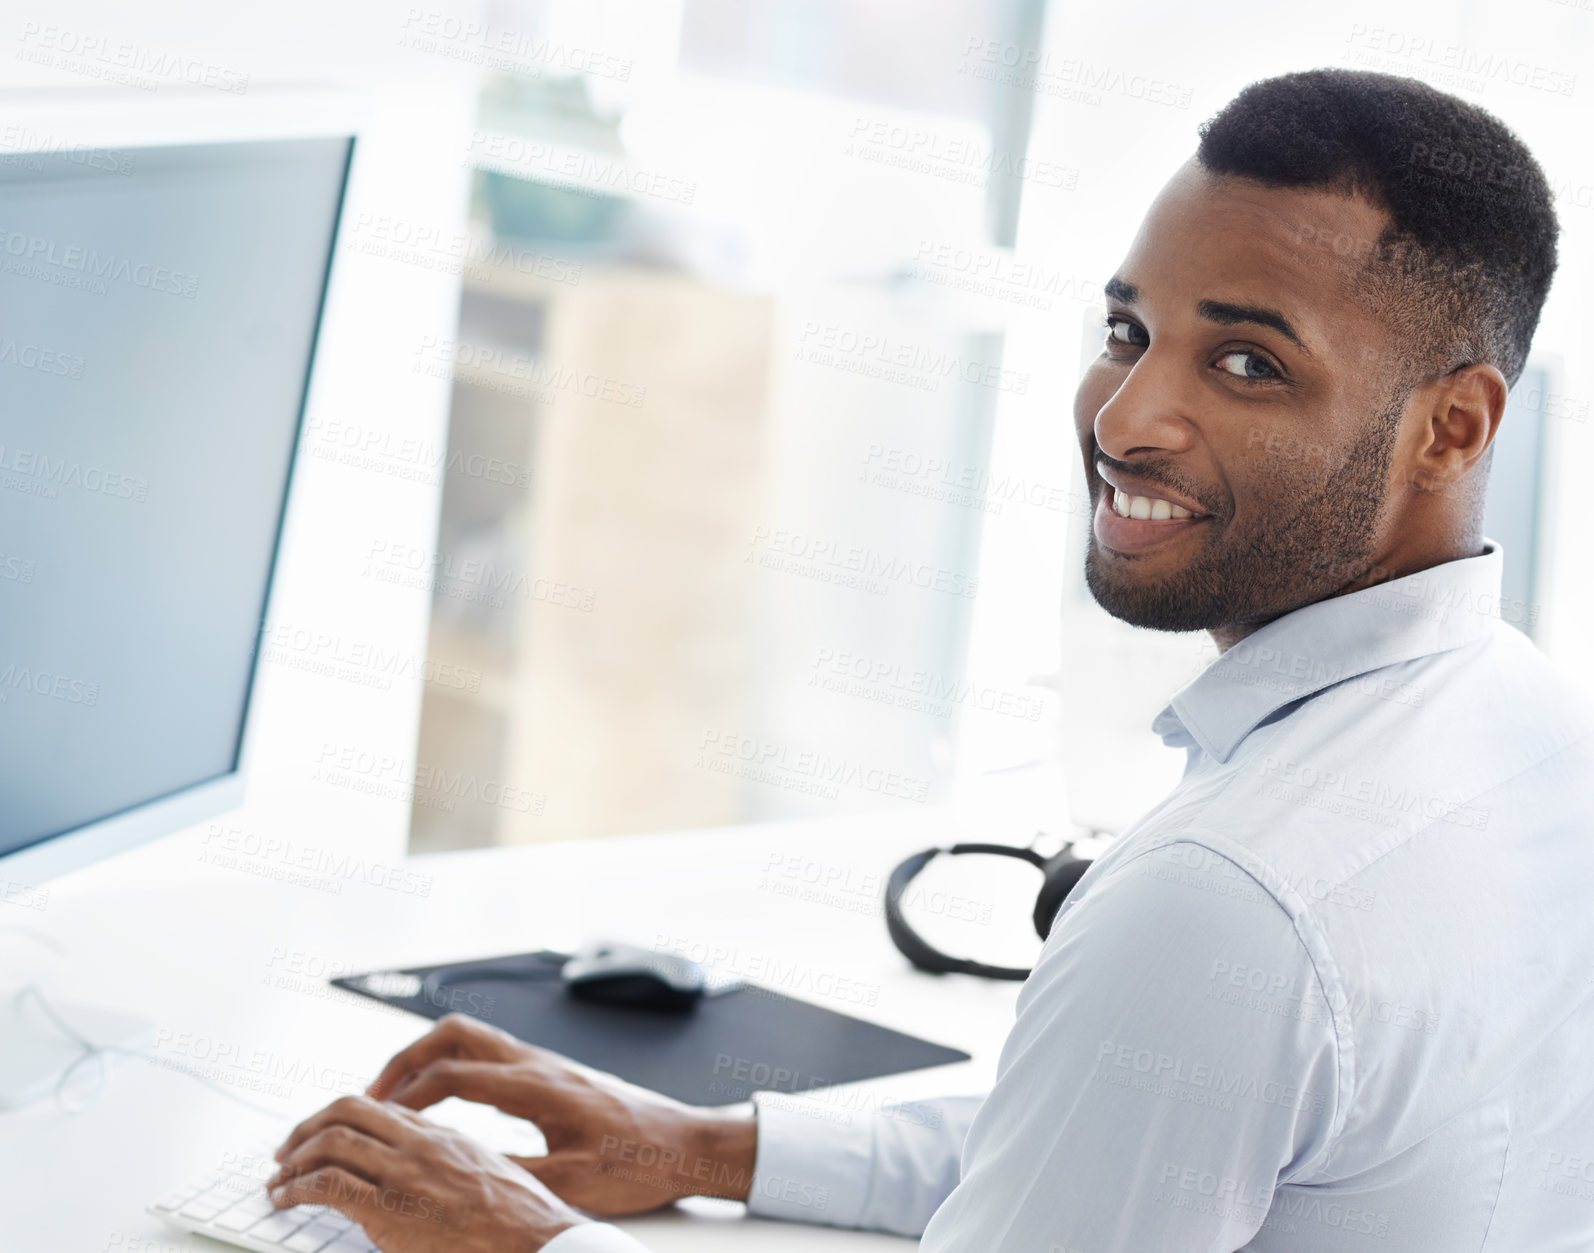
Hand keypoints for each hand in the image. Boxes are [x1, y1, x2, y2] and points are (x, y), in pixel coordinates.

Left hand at [267, 1094, 583, 1251]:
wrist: (540, 1243)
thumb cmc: (522, 1223)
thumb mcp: (490, 1177)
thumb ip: (454, 1167)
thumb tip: (429, 1179)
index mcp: (445, 1135)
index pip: (381, 1109)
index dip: (342, 1118)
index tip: (322, 1136)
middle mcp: (422, 1144)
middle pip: (348, 1109)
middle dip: (308, 1127)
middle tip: (287, 1150)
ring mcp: (406, 1173)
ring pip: (332, 1140)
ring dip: (294, 1159)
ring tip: (278, 1180)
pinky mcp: (390, 1209)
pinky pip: (328, 1185)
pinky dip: (296, 1188)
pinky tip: (286, 1200)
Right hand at [361, 1012, 756, 1214]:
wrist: (686, 1144)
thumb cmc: (640, 1163)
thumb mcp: (574, 1181)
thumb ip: (514, 1173)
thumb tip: (458, 1172)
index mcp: (537, 1086)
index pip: (453, 1074)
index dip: (406, 1096)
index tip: (375, 1119)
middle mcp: (537, 1064)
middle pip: (454, 1035)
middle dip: (405, 1060)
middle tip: (372, 1096)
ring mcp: (545, 1064)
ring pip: (471, 1038)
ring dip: (428, 1059)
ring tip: (398, 1097)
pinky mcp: (552, 1073)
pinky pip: (489, 1054)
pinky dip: (455, 1067)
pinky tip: (446, 1102)